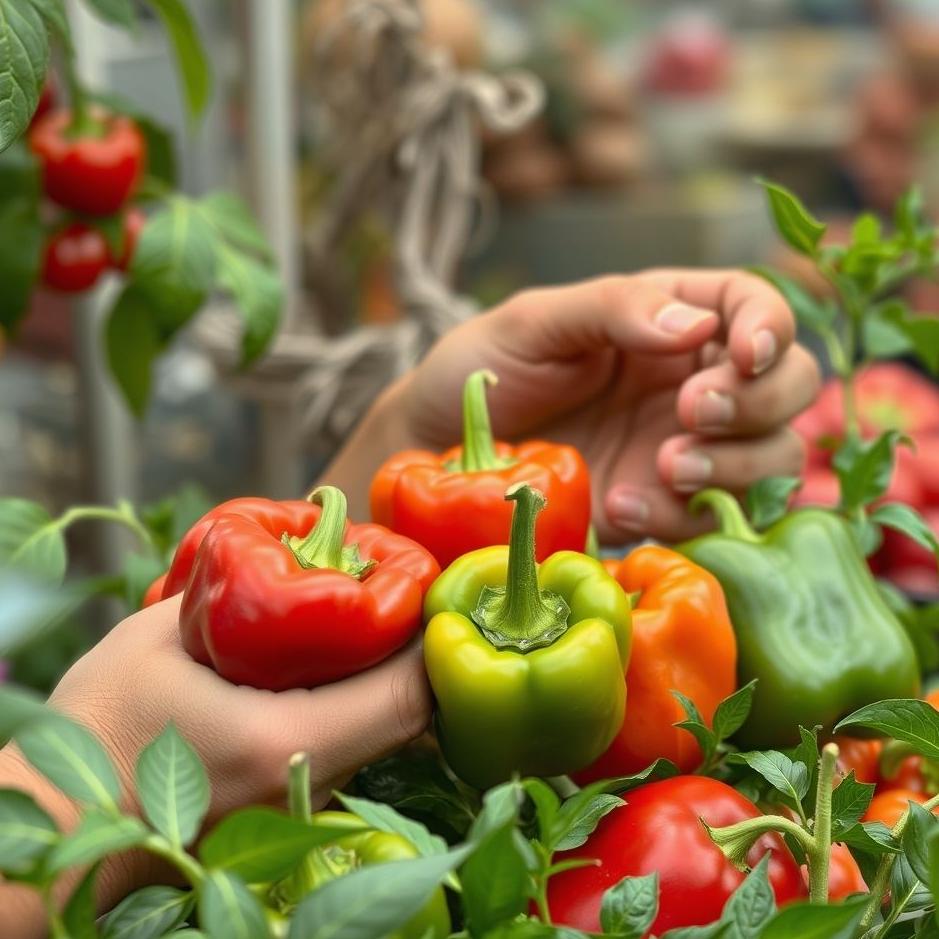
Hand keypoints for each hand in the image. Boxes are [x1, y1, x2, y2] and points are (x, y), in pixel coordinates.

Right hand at [0, 595, 430, 920]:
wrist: (70, 820)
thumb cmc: (99, 727)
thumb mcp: (155, 639)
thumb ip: (223, 592)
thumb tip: (276, 545)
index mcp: (285, 742)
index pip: (407, 694)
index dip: (432, 637)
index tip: (423, 584)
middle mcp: (312, 783)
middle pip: (410, 714)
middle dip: (416, 647)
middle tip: (399, 588)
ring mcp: (307, 803)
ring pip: (388, 732)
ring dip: (392, 673)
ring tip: (368, 615)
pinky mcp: (295, 804)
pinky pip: (356, 744)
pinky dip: (362, 697)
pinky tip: (332, 660)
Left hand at [395, 270, 818, 542]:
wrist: (440, 451)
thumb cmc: (483, 369)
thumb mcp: (534, 323)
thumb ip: (613, 311)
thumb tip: (698, 327)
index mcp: (670, 319)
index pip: (755, 306)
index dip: (770, 326)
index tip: (743, 353)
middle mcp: (693, 382)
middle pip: (790, 386)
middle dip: (758, 401)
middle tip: (691, 414)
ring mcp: (684, 448)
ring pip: (774, 458)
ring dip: (734, 465)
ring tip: (663, 466)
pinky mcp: (664, 508)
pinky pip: (715, 520)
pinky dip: (682, 518)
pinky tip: (621, 505)